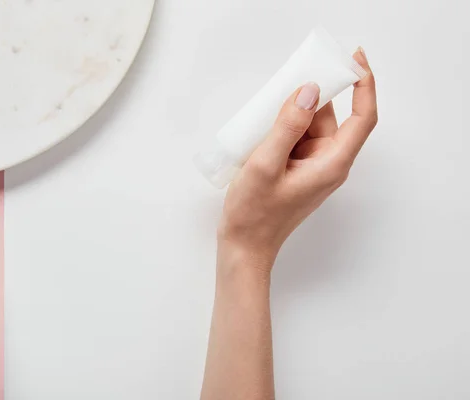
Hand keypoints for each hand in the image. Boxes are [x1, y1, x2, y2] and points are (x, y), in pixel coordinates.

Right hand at [218, 49, 376, 274]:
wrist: (244, 246)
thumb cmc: (254, 213)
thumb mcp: (266, 165)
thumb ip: (287, 126)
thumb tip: (309, 91)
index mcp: (331, 163)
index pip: (363, 117)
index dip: (364, 84)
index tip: (354, 57)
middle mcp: (328, 164)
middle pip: (333, 118)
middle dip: (314, 95)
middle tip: (290, 75)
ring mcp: (313, 168)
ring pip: (311, 127)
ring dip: (293, 112)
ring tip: (266, 107)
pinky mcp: (297, 171)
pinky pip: (297, 139)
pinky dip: (284, 127)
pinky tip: (263, 126)